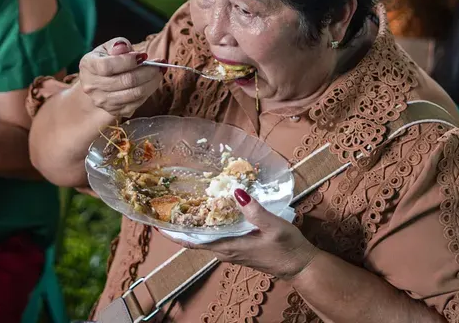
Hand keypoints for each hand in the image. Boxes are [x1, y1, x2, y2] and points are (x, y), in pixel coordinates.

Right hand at [77, 38, 162, 118]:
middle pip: (126, 81)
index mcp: (88, 66)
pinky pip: (137, 103)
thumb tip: (124, 48)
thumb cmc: (106, 60)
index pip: (107, 66)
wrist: (98, 82)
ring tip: (159, 72)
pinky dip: (148, 92)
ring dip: (152, 82)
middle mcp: (92, 86)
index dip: (128, 61)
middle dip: (148, 71)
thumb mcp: (108, 47)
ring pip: (134, 94)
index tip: (143, 56)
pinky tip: (152, 82)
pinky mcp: (114, 111)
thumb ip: (117, 45)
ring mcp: (102, 101)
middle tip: (160, 64)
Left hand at [182, 190, 319, 279]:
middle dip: (182, 223)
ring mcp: (232, 251)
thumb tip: (235, 192)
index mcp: (228, 248)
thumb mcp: (273, 226)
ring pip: (206, 238)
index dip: (174, 233)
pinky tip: (211, 210)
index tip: (158, 222)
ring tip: (185, 202)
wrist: (300, 265)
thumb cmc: (287, 248)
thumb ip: (254, 210)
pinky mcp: (239, 248)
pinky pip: (217, 237)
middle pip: (196, 239)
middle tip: (170, 202)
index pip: (193, 243)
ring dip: (195, 223)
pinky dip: (209, 225)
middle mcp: (226, 251)